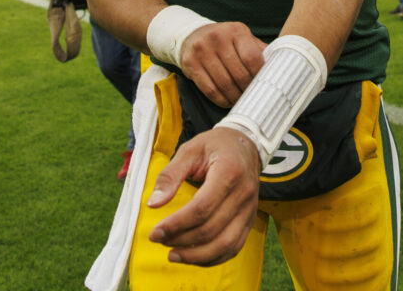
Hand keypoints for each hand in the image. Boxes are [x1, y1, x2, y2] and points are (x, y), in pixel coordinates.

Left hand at [147, 127, 260, 266]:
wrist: (246, 145)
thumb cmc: (214, 145)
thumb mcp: (189, 150)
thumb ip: (170, 176)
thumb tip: (153, 204)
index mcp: (229, 172)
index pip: (201, 208)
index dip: (176, 224)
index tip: (155, 232)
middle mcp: (243, 194)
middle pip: (211, 229)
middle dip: (181, 240)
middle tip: (159, 240)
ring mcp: (249, 210)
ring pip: (225, 245)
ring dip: (197, 256)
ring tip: (173, 255)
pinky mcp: (249, 220)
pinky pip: (234, 247)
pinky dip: (213, 258)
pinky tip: (193, 257)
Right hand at [178, 22, 266, 107]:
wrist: (194, 35)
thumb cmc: (225, 40)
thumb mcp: (242, 38)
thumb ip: (259, 50)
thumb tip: (280, 68)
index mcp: (236, 31)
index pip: (252, 58)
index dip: (259, 76)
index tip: (263, 85)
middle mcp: (218, 38)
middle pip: (239, 74)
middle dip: (248, 90)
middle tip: (253, 98)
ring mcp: (202, 50)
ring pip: (224, 84)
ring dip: (235, 97)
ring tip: (241, 101)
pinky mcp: (190, 63)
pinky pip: (209, 89)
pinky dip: (221, 100)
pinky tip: (227, 101)